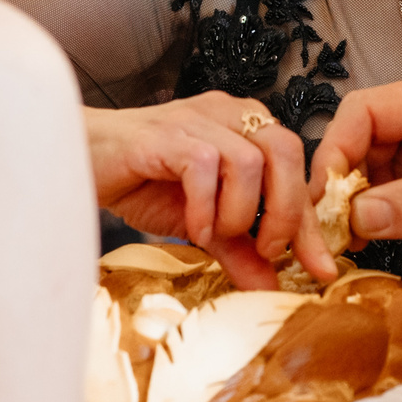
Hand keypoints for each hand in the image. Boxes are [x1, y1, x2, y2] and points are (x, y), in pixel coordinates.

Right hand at [83, 93, 308, 290]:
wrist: (80, 163)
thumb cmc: (142, 181)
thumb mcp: (202, 223)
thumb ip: (239, 250)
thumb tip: (271, 287)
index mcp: (246, 127)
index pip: (296, 168)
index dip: (309, 221)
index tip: (321, 267)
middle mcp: (228, 114)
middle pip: (286, 150)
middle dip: (285, 210)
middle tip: (267, 249)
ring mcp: (196, 119)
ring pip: (248, 159)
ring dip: (239, 210)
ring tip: (217, 235)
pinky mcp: (164, 134)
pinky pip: (203, 164)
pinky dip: (204, 204)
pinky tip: (192, 227)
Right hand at [300, 66, 401, 275]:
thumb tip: (355, 216)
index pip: (366, 111)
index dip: (335, 153)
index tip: (321, 203)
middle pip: (360, 139)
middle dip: (336, 184)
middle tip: (321, 236)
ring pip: (369, 167)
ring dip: (350, 203)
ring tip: (338, 246)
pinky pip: (390, 190)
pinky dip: (372, 214)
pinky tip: (363, 242)